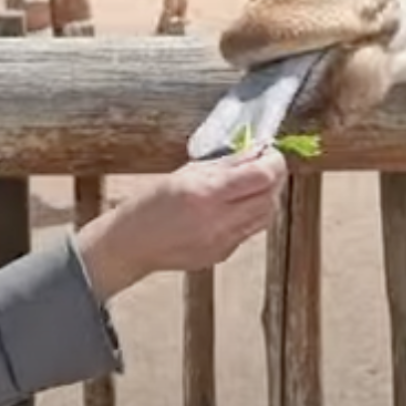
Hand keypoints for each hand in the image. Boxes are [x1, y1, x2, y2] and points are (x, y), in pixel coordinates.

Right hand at [74, 144, 287, 301]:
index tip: (270, 151)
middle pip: (270, 197)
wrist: (131, 244)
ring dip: (266, 196)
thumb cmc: (151, 203)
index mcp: (206, 194)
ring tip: (252, 183)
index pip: (261, 176)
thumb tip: (256, 150)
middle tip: (265, 163)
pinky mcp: (222, 255)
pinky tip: (235, 205)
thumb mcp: (186, 172)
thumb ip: (225, 163)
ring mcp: (222, 242)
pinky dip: (251, 214)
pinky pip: (249, 231)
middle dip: (273, 177)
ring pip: (265, 216)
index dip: (273, 161)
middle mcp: (218, 221)